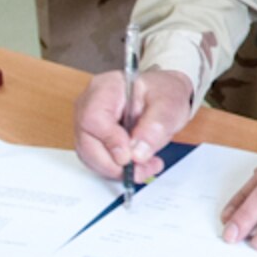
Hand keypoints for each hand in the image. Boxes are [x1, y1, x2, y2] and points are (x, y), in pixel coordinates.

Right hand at [73, 68, 193, 180]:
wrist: (165, 96)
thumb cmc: (165, 93)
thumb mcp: (169, 104)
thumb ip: (155, 127)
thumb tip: (137, 153)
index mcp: (106, 87)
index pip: (94, 117)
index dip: (110, 140)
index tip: (129, 155)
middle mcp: (90, 104)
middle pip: (86, 142)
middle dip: (113, 163)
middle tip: (140, 169)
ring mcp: (90, 124)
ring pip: (91, 156)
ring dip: (118, 169)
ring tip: (146, 167)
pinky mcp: (95, 140)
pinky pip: (99, 161)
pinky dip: (119, 169)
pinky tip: (140, 166)